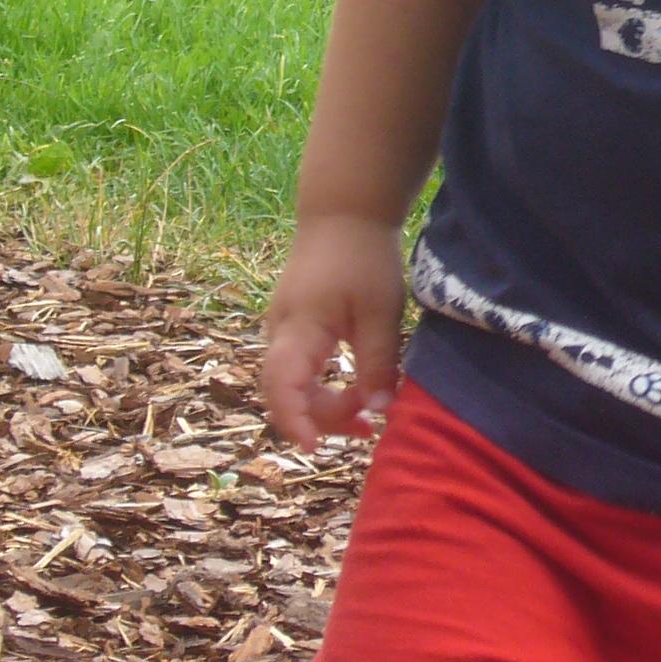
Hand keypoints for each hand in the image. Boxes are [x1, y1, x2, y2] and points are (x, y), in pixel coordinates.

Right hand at [261, 216, 406, 450]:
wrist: (345, 212)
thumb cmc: (363, 257)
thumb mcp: (380, 312)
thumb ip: (378, 362)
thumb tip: (379, 412)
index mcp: (298, 329)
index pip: (282, 387)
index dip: (295, 422)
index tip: (315, 448)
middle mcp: (280, 334)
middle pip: (286, 395)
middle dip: (323, 420)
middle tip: (369, 429)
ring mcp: (283, 330)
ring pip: (292, 384)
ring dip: (324, 406)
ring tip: (367, 417)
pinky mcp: (294, 327)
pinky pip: (299, 370)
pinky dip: (322, 388)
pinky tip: (353, 390)